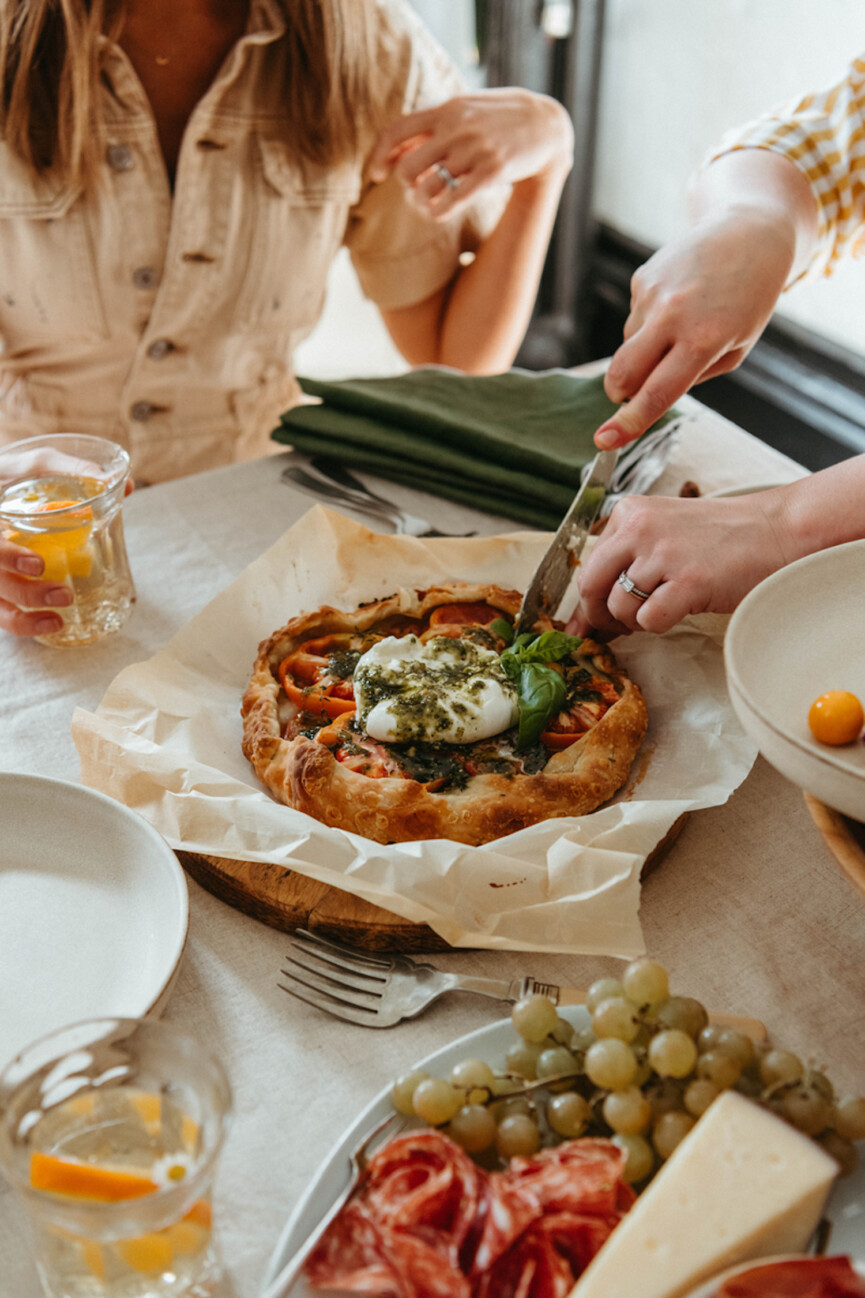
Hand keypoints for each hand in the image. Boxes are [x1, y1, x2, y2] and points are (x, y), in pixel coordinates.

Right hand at [0, 446, 132, 638]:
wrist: (1, 489)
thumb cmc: (13, 475)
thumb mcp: (35, 464)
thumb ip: (73, 471)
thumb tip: (127, 486)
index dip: (8, 557)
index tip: (38, 565)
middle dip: (27, 593)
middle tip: (64, 595)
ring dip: (23, 620)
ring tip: (57, 621)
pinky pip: (3, 615)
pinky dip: (26, 626)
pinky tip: (52, 625)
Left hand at [367, 88, 572, 219]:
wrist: (546, 125)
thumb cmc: (498, 121)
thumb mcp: (464, 112)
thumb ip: (431, 129)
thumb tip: (394, 153)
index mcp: (447, 109)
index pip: (396, 131)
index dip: (379, 155)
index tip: (376, 174)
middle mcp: (458, 127)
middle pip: (408, 168)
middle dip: (405, 186)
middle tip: (415, 191)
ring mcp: (476, 149)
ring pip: (428, 188)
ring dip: (421, 203)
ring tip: (428, 203)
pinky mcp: (493, 171)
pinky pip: (452, 202)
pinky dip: (438, 213)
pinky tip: (440, 213)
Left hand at [569, 490, 797, 636]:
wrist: (776, 530)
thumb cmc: (721, 537)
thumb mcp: (663, 532)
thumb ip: (625, 560)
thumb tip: (584, 615)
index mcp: (629, 513)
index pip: (589, 565)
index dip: (590, 599)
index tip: (593, 620)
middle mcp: (639, 528)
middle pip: (592, 586)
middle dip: (600, 616)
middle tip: (618, 628)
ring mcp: (663, 553)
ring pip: (619, 607)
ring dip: (636, 621)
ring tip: (663, 608)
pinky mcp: (688, 580)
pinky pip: (649, 620)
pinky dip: (659, 625)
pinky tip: (679, 610)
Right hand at [593, 210, 795, 449]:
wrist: (749, 233)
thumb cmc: (749, 300)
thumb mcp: (737, 348)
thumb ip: (694, 376)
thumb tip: (647, 392)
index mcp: (703, 340)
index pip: (656, 392)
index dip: (628, 423)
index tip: (603, 441)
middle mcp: (672, 316)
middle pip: (621, 373)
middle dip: (620, 393)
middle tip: (631, 395)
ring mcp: (652, 294)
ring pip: (628, 347)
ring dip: (645, 351)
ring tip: (682, 325)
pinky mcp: (641, 279)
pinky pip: (634, 320)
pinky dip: (650, 323)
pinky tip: (677, 303)